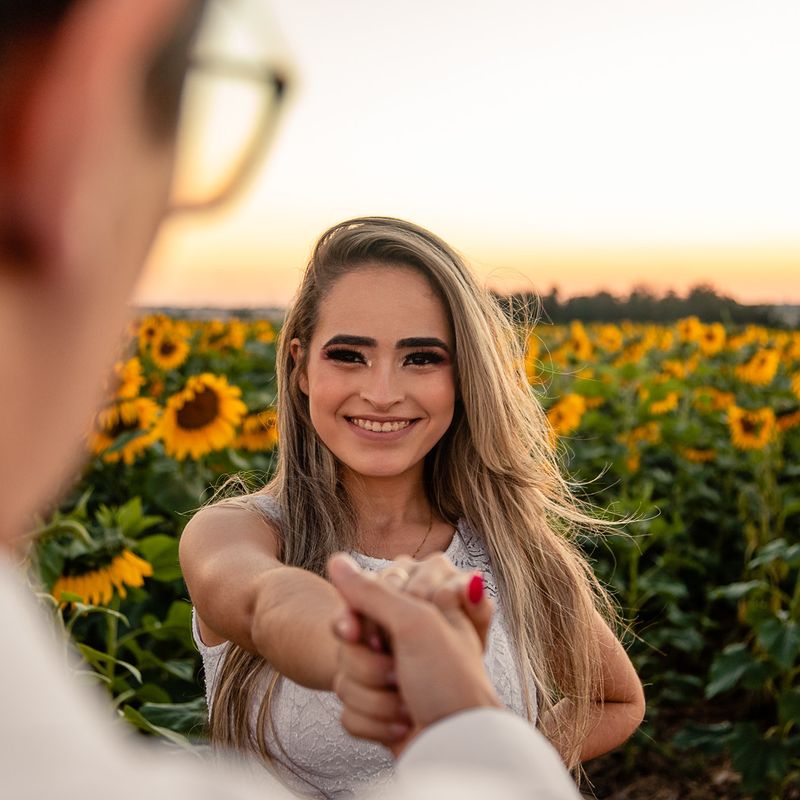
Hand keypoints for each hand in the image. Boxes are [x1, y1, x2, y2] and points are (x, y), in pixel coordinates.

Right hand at [328, 553, 502, 756]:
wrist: (458, 746)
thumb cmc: (450, 681)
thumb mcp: (415, 623)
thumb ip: (372, 590)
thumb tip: (335, 559)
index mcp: (415, 611)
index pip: (360, 602)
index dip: (362, 622)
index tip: (373, 635)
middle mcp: (401, 640)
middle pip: (348, 642)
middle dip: (371, 665)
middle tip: (400, 671)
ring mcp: (389, 675)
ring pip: (344, 677)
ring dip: (375, 697)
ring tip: (408, 701)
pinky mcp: (378, 710)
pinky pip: (348, 710)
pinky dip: (372, 722)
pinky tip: (401, 723)